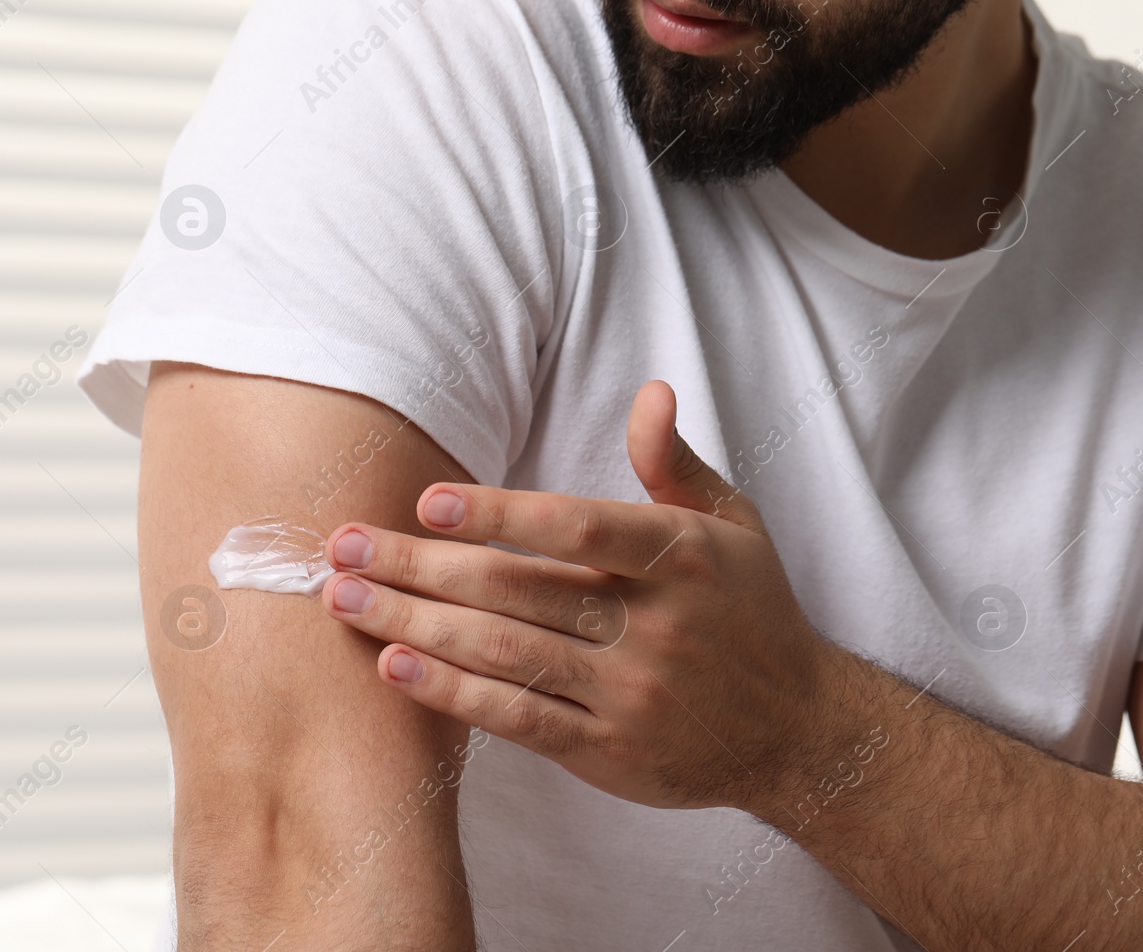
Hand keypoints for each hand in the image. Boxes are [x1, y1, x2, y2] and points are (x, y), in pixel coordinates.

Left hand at [320, 381, 848, 812]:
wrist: (800, 731)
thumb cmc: (751, 611)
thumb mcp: (733, 527)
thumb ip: (676, 464)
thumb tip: (650, 392)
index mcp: (682, 559)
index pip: (578, 529)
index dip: (500, 515)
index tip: (426, 501)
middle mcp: (655, 627)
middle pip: (518, 593)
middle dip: (419, 568)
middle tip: (341, 548)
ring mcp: (630, 695)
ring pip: (505, 655)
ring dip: (415, 627)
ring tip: (345, 602)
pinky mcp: (609, 751)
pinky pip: (518, 719)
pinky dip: (453, 694)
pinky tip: (396, 667)